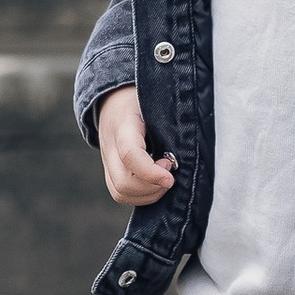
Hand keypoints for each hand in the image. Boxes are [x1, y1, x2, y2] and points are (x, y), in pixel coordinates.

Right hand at [98, 87, 176, 206]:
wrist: (114, 100)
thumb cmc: (142, 99)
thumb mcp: (156, 101)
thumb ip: (171, 121)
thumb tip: (188, 149)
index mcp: (123, 125)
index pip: (130, 154)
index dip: (151, 172)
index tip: (170, 178)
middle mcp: (110, 145)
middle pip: (123, 182)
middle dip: (153, 187)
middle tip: (170, 174)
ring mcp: (107, 160)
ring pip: (120, 192)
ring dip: (148, 194)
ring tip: (164, 178)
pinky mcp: (109, 171)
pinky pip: (121, 193)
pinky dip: (142, 195)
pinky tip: (156, 182)